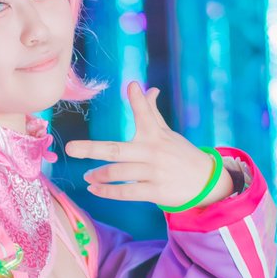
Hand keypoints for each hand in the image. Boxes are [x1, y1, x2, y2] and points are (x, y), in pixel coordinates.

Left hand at [65, 82, 233, 207]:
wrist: (205, 182)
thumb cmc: (180, 154)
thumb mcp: (167, 133)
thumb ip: (151, 113)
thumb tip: (146, 87)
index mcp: (156, 134)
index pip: (146, 114)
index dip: (138, 99)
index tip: (132, 85)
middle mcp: (153, 151)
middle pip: (116, 150)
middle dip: (91, 149)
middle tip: (71, 148)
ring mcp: (153, 172)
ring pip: (117, 173)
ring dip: (98, 175)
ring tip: (87, 175)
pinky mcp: (155, 191)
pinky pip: (125, 193)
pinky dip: (107, 192)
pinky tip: (94, 189)